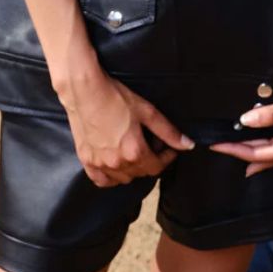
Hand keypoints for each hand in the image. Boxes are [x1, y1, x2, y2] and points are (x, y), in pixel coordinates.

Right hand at [60, 69, 194, 187]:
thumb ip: (168, 131)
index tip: (169, 149)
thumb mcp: (147, 111)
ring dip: (133, 169)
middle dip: (151, 160)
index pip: (157, 167)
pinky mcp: (86, 161)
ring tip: (134, 150)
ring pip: (123, 178)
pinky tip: (115, 162)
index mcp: (134, 152)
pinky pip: (102, 180)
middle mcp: (117, 163)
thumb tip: (188, 144)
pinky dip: (111, 177)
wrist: (84, 91)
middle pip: (141, 173)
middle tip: (151, 143)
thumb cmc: (116, 97)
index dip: (167, 158)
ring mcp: (100, 164)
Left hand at [210, 76, 272, 177]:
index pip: (253, 155)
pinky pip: (272, 145)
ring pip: (264, 153)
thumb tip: (246, 119)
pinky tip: (254, 140)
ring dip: (248, 149)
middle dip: (237, 152)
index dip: (234, 150)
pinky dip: (259, 144)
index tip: (216, 144)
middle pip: (257, 157)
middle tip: (217, 145)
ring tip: (230, 145)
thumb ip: (272, 115)